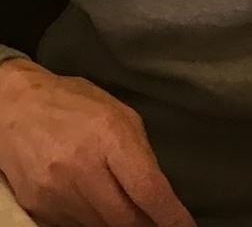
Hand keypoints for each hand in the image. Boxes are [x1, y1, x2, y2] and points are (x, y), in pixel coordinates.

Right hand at [0, 59, 194, 226]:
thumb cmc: (76, 104)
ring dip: (119, 223)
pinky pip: (75, 226)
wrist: (15, 108)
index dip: (170, 215)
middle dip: (146, 226)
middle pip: (124, 218)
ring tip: (130, 211)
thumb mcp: (119, 114)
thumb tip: (156, 192)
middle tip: (160, 224)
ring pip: (100, 226)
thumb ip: (140, 152)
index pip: (147, 188)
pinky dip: (93, 220)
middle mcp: (82, 169)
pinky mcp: (38, 208)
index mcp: (110, 137)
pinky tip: (97, 204)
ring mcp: (56, 193)